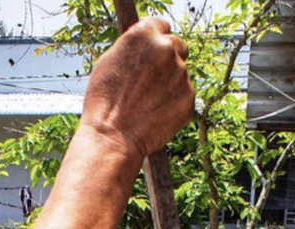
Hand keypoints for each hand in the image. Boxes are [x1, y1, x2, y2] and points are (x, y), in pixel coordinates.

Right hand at [81, 18, 193, 160]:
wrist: (113, 137)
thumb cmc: (104, 101)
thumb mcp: (110, 61)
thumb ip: (134, 48)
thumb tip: (146, 46)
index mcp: (145, 33)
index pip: (161, 25)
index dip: (156, 40)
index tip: (152, 53)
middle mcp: (167, 48)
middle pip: (178, 46)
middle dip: (169, 59)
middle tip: (153, 81)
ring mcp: (181, 73)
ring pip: (181, 74)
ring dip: (170, 84)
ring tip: (148, 103)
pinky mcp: (189, 97)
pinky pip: (185, 96)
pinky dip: (175, 103)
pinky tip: (156, 114)